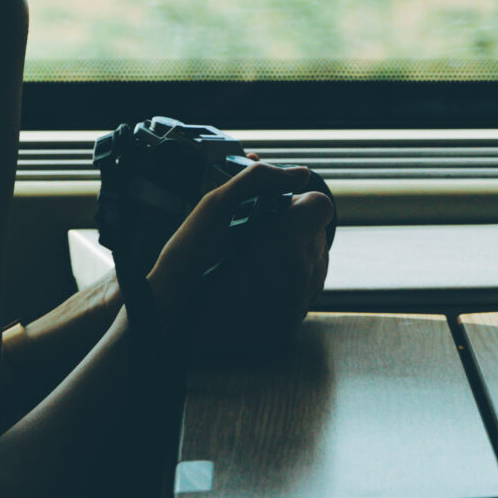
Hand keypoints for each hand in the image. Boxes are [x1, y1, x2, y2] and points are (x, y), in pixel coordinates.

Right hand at [146, 158, 332, 347]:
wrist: (178, 321)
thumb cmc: (193, 260)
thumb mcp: (217, 204)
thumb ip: (262, 179)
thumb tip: (299, 174)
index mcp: (288, 239)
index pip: (319, 205)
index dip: (298, 202)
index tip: (275, 210)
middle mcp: (303, 273)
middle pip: (315, 234)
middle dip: (292, 229)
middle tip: (256, 235)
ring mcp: (299, 302)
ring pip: (311, 263)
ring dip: (291, 255)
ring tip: (253, 260)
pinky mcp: (291, 324)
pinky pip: (301, 292)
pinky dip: (286, 283)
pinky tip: (257, 282)